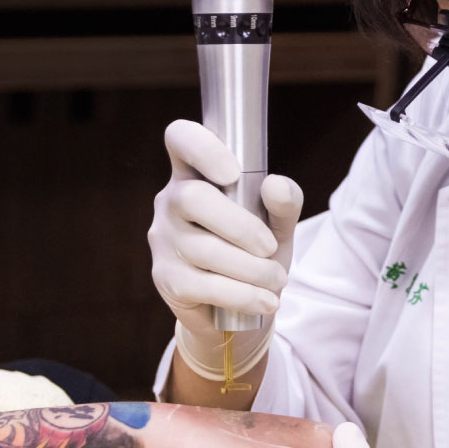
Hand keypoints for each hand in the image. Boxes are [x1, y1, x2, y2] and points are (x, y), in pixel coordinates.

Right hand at [148, 120, 303, 375]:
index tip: (232, 172)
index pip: (180, 139)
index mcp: (195, 173)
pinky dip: (244, 295)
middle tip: (270, 248)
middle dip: (241, 226)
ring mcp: (164, 240)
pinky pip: (206, 285)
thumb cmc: (255, 250)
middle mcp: (171, 201)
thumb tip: (276, 186)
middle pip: (193, 198)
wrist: (239, 308)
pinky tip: (265, 300)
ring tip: (276, 279)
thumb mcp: (276, 223)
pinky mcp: (166, 279)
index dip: (202, 147)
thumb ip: (284, 201)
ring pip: (205, 248)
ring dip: (251, 268)